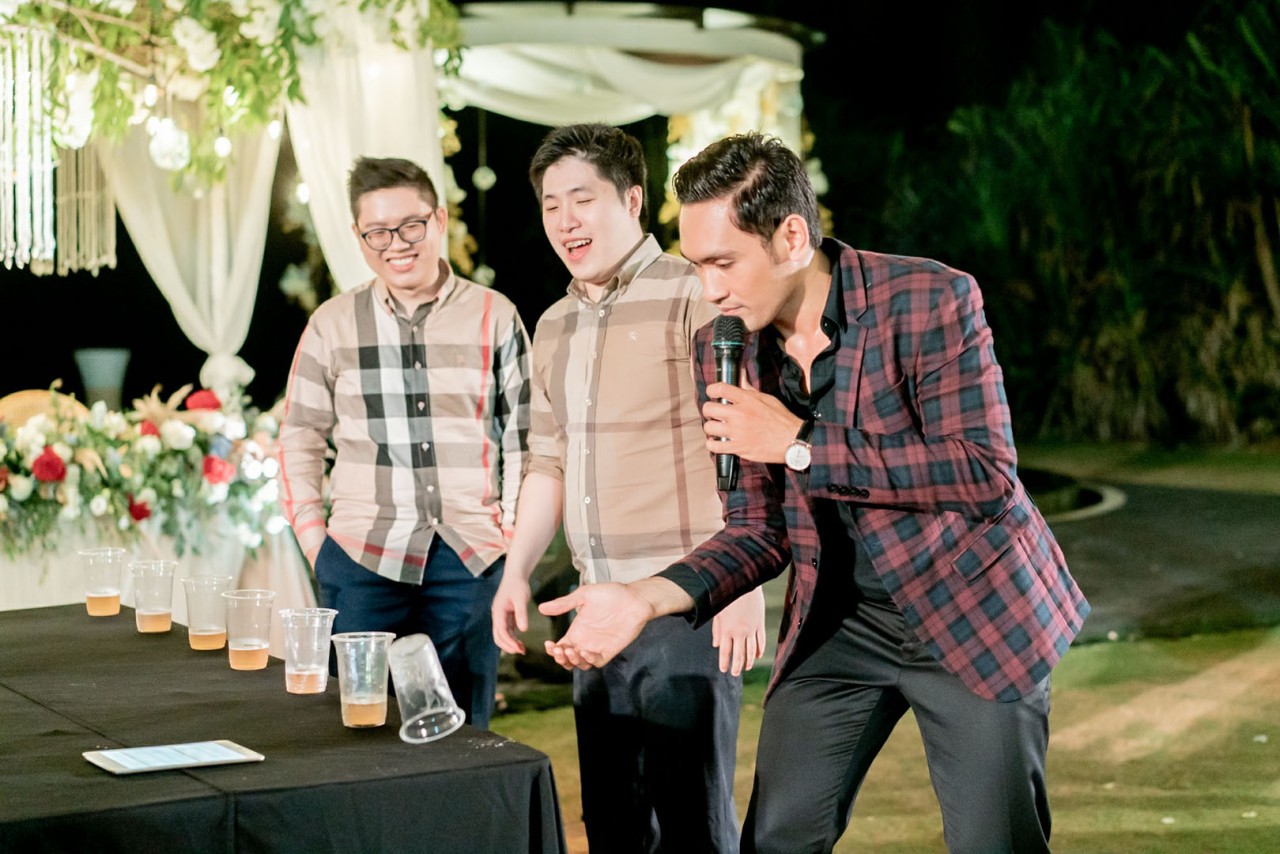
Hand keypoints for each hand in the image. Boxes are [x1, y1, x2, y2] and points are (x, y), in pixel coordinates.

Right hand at [491, 573, 532, 654]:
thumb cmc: (518, 585)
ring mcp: (501, 616)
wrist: (516, 575)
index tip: (518, 648)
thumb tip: (523, 629)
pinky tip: (520, 642)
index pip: (500, 631)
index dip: (508, 642)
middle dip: (508, 645)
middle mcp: (497, 615)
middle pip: (498, 636)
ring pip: (502, 634)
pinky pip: (507, 630)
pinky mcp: (506, 616)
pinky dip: (513, 637)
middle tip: (521, 651)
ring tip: (522, 649)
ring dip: (510, 643)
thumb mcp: (521, 598)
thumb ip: (521, 613)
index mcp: (498, 612)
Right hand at [539, 583, 653, 669]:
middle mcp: (585, 641)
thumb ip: (564, 603)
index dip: (552, 650)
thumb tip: (541, 608)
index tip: (549, 644)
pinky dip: (588, 660)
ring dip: (572, 661)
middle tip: (558, 649)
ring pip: (580, 663)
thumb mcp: (584, 595)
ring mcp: (597, 647)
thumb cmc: (611, 594)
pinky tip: (585, 651)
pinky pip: (596, 662)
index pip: (560, 646)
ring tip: (570, 651)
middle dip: (560, 658)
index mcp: (577, 630)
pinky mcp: (610, 651)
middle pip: (567, 659)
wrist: (634, 598)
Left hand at [703, 382, 805, 464]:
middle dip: (709, 410)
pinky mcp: (738, 447)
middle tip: (713, 413)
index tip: (712, 393)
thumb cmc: (781, 418)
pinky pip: (715, 447)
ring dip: (711, 428)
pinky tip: (717, 442)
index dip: (711, 390)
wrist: (792, 439)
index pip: (720, 388)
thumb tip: (740, 374)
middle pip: (709, 408)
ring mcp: (738, 431)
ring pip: (709, 427)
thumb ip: (749, 389)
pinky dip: (713, 445)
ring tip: (716, 429)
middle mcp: (740, 414)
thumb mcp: (767, 398)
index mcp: (747, 400)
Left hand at [712, 587, 766, 675]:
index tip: (724, 670)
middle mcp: (740, 632)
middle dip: (737, 666)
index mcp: (727, 629)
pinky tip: (757, 656)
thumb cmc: (727, 596)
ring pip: (751, 650)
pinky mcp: (760, 624)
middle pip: (739, 654)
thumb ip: (717, 630)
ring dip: (749, 661)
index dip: (725, 662)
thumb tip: (716, 645)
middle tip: (734, 673)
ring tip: (746, 668)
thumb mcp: (718, 612)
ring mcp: (751, 629)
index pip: (725, 651)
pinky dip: (759, 650)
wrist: (744, 583)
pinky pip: (760, 641)